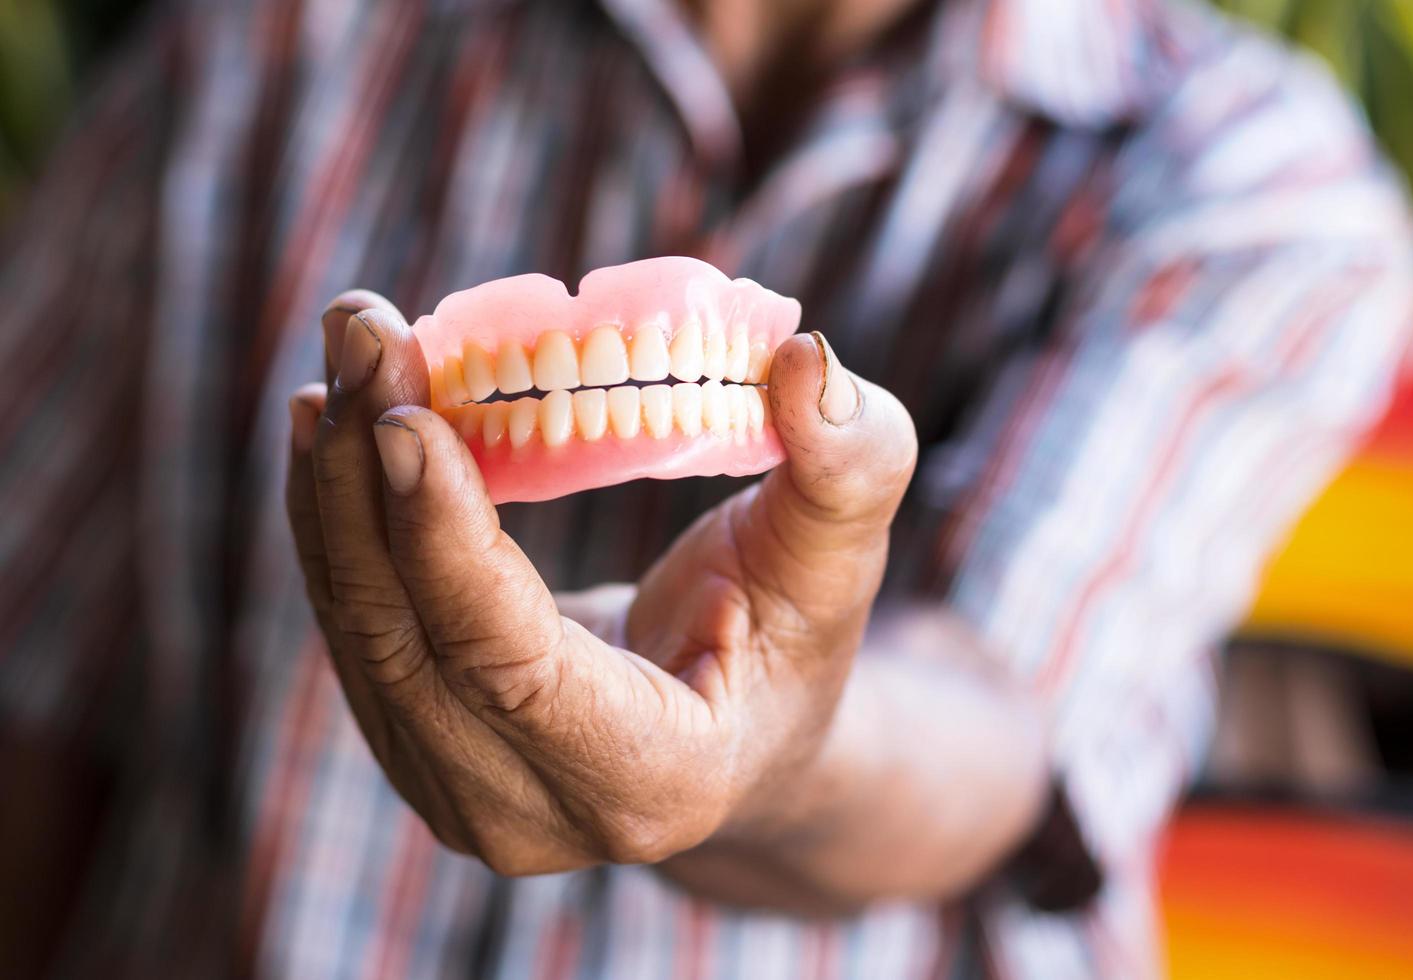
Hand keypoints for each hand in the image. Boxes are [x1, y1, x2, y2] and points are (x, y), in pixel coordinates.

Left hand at [285, 292, 915, 873]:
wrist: (740, 740)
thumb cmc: (798, 639)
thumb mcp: (843, 554)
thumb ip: (850, 464)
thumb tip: (807, 356)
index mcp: (652, 777)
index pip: (512, 668)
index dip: (446, 541)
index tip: (404, 413)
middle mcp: (533, 812)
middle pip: (407, 641)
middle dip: (365, 474)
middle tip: (362, 324)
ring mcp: (460, 792)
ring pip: (359, 626)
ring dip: (332, 478)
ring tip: (347, 348)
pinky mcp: (417, 746)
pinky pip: (354, 620)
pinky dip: (333, 512)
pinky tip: (333, 418)